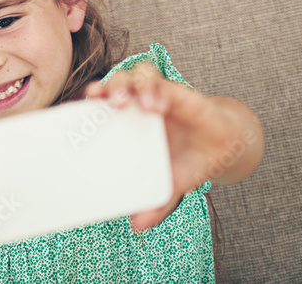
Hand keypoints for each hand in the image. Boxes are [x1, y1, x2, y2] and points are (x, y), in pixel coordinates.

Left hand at [85, 63, 262, 229]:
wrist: (223, 150)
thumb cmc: (187, 162)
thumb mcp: (170, 186)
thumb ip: (155, 203)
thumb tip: (137, 227)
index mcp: (129, 122)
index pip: (103, 102)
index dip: (90, 101)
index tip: (78, 107)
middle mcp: (140, 104)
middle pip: (116, 83)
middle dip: (107, 89)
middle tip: (104, 103)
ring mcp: (158, 96)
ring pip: (136, 75)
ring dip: (129, 85)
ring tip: (128, 103)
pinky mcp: (179, 92)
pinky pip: (162, 82)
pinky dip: (155, 90)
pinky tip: (156, 105)